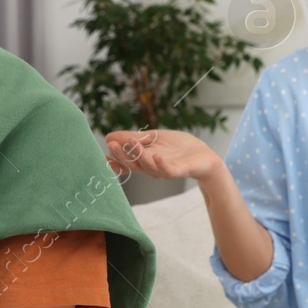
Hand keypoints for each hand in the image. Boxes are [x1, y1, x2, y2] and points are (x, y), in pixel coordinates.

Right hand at [102, 128, 221, 181]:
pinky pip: (168, 170)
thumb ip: (134, 138)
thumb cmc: (179, 148)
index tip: (103, 154)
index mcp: (144, 161)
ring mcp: (164, 171)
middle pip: (133, 164)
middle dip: (121, 155)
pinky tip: (155, 155)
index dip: (114, 160)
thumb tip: (108, 136)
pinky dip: (161, 164)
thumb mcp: (154, 138)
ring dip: (138, 155)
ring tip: (131, 142)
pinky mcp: (179, 171)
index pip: (125, 163)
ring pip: (147, 166)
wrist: (204, 156)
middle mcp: (151, 169)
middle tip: (111, 144)